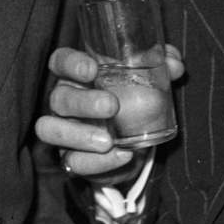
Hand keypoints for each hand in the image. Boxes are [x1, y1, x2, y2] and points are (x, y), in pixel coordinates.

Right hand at [35, 44, 185, 177]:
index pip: (60, 62)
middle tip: (112, 106)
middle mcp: (63, 101)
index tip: (92, 69)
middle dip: (83, 102)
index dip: (70, 63)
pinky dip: (97, 162)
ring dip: (79, 135)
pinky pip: (72, 162)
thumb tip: (173, 63)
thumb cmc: (132, 101)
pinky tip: (121, 156)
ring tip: (107, 140)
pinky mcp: (71, 158)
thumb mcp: (147, 80)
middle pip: (58, 97)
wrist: (132, 144)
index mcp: (76, 76)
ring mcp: (63, 131)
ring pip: (50, 130)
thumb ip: (161, 66)